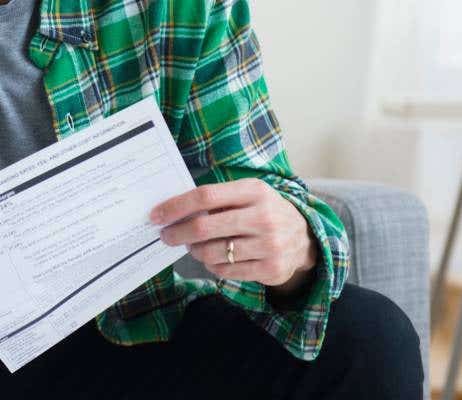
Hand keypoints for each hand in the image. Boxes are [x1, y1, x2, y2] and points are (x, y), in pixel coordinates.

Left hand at [149, 178, 317, 290]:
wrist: (305, 238)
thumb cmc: (264, 211)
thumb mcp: (248, 194)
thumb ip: (217, 199)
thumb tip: (174, 210)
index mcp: (254, 191)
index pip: (205, 196)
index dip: (176, 206)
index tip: (156, 215)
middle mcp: (263, 217)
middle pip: (204, 227)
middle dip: (177, 233)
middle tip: (166, 236)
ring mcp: (269, 245)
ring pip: (212, 253)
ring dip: (195, 251)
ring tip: (194, 247)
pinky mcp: (271, 269)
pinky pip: (225, 271)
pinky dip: (212, 265)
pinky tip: (214, 258)